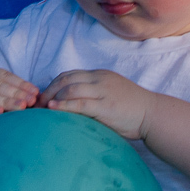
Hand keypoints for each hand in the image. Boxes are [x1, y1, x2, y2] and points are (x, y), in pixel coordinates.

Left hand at [38, 69, 155, 140]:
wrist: (154, 115)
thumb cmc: (131, 110)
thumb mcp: (109, 96)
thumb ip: (91, 96)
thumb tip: (68, 106)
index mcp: (99, 75)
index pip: (69, 75)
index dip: (52, 85)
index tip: (41, 98)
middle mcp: (100, 79)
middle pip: (66, 79)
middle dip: (48, 91)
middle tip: (35, 105)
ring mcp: (103, 91)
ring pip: (70, 88)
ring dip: (52, 98)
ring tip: (41, 109)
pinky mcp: (106, 106)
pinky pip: (80, 103)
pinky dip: (64, 105)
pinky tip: (53, 108)